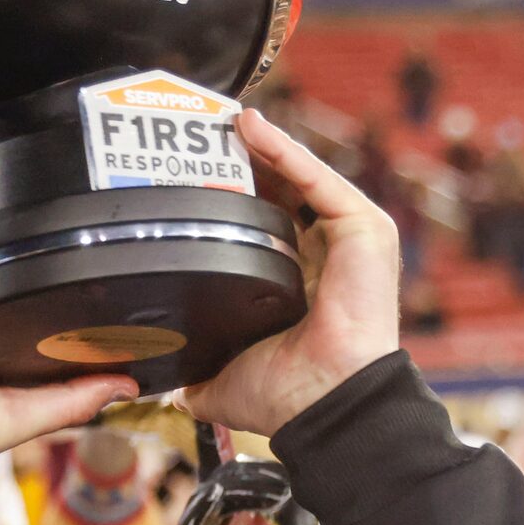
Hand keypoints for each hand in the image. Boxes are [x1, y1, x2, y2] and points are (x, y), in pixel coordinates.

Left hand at [178, 110, 402, 440]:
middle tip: (199, 137)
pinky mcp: (364, 226)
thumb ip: (191, 376)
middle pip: (281, 193)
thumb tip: (159, 385)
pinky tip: (249, 127)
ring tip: (218, 122)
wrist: (321, 402)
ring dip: (260, 148)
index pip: (262, 225)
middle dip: (242, 164)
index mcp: (298, 285)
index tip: (188, 176)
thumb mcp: (220, 381)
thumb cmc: (286, 397)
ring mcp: (349, 238)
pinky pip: (316, 177)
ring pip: (299, 178)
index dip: (230, 198)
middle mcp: (326, 256)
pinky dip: (284, 149)